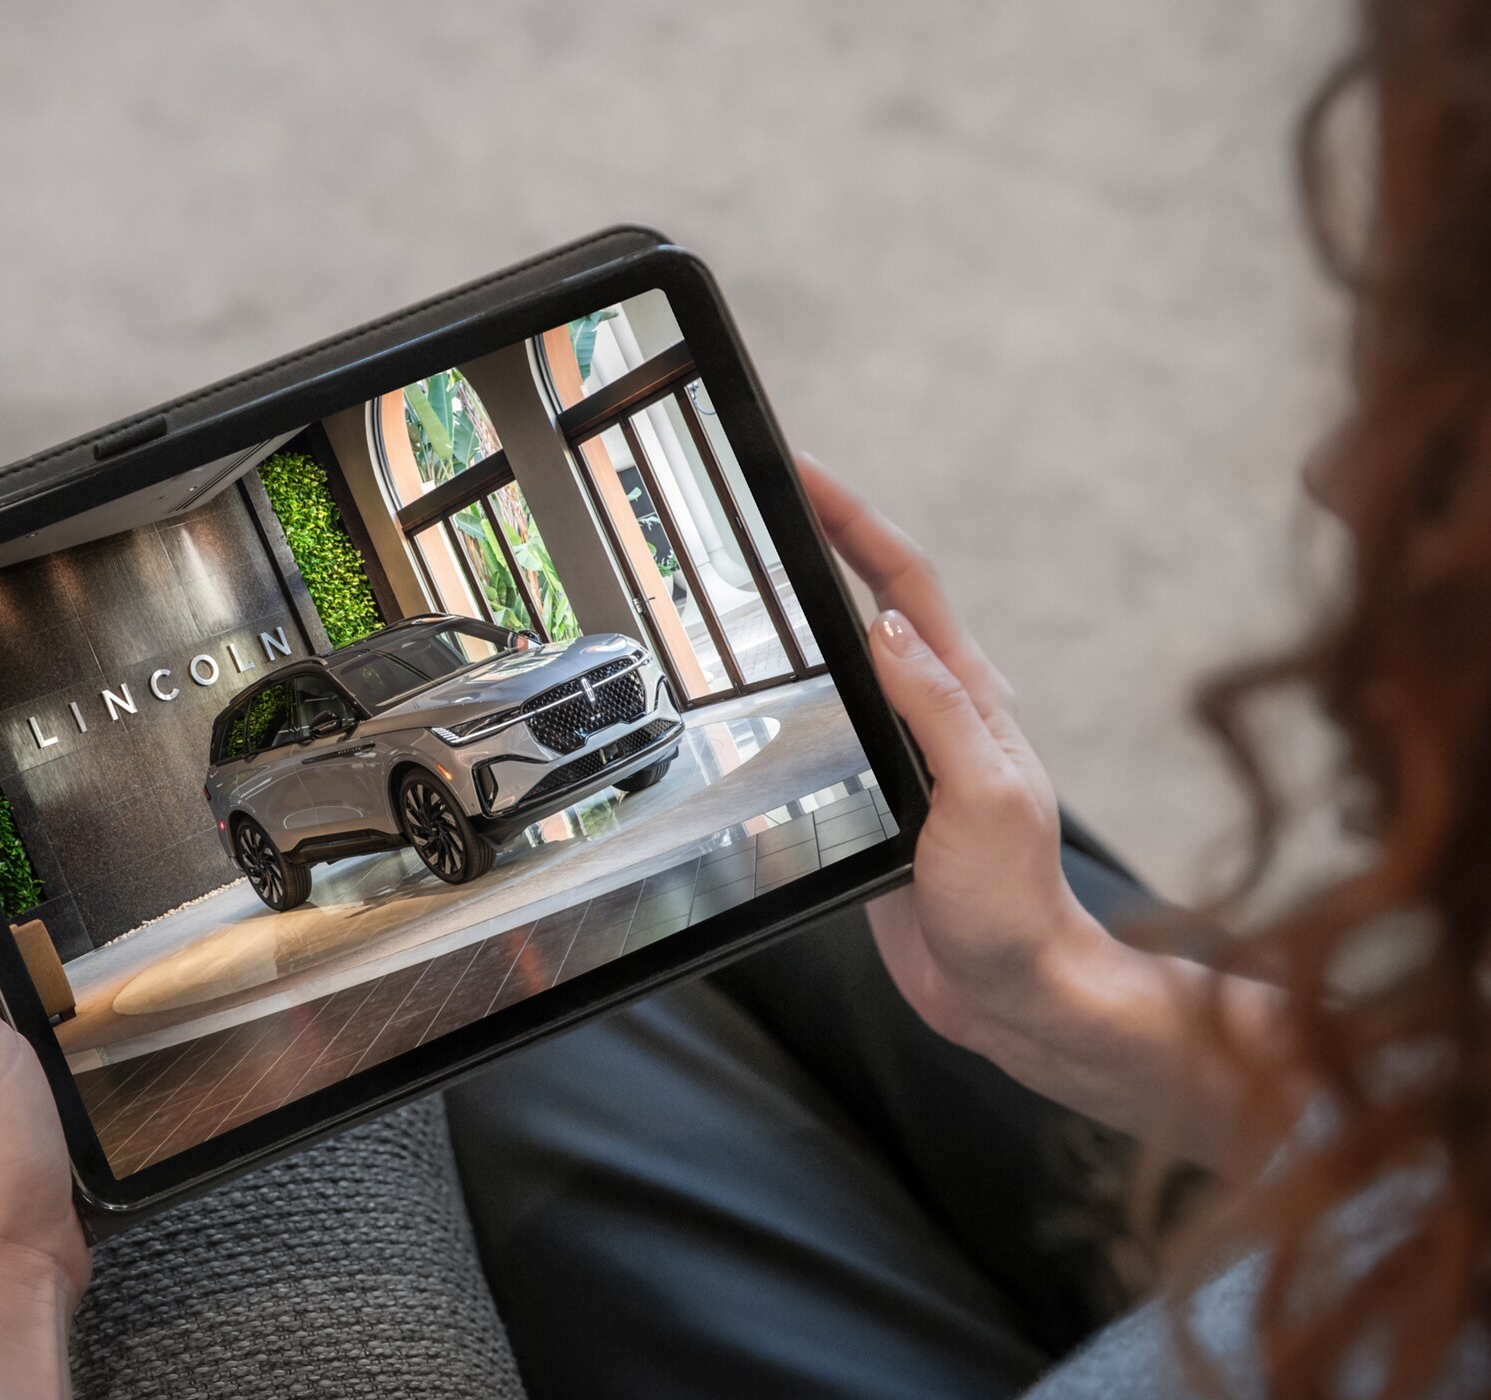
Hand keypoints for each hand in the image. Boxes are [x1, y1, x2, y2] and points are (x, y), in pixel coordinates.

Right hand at [796, 455, 1116, 1055]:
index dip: (852, 519)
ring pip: (844, 657)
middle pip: (870, 599)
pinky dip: (794, 683)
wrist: (1011, 991)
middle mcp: (935, 712)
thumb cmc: (1012, 904)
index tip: (801, 473)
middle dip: (822, 538)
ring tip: (751, 565)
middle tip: (761, 497)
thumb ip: (936, 708)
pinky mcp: (873, 797)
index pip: (901, 582)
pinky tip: (761, 681)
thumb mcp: (981, 795)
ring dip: (804, 603)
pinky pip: (827, 723)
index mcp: (968, 698)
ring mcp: (903, 753)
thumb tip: (882, 626)